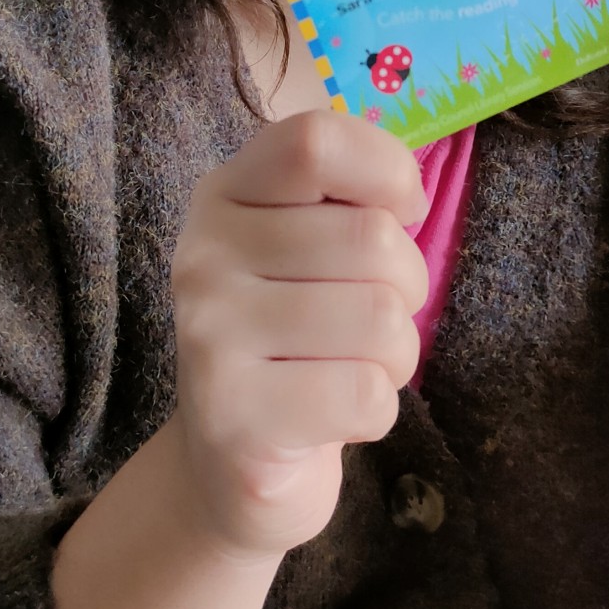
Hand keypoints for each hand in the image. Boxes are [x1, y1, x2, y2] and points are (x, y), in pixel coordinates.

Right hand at [168, 109, 428, 558]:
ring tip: (346, 370)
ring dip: (394, 357)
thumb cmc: (295, 340)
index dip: (385, 170)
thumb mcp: (305, 248)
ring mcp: (210, 338)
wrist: (229, 467)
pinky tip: (331, 417)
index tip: (397, 211)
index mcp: (225, 195)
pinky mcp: (234, 420)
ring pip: (381, 320)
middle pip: (372, 239)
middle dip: (405, 288)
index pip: (315, 142)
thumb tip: (405, 192)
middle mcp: (203, 256)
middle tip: (366, 322)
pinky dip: (375, 412)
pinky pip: (367, 394)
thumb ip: (347, 198)